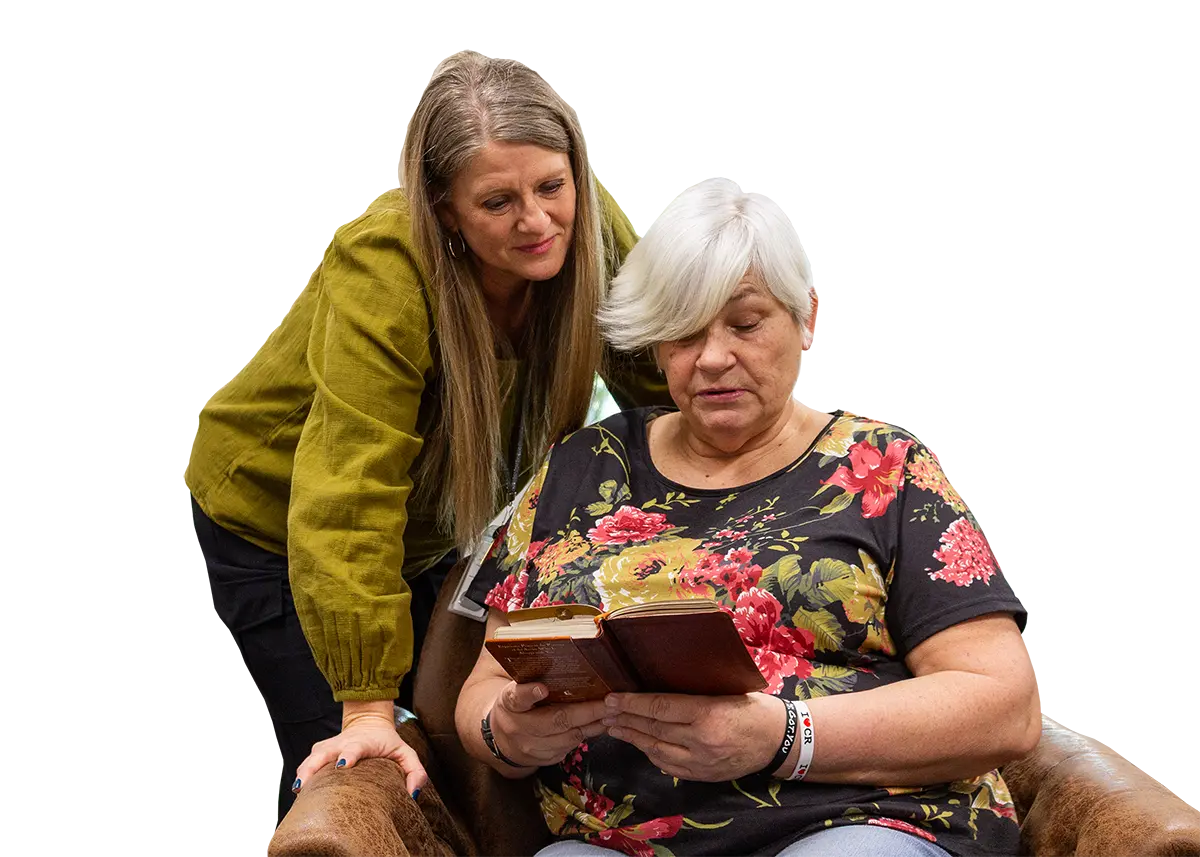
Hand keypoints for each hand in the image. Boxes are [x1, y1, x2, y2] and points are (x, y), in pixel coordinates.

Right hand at [294, 702, 427, 796]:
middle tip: (306, 783)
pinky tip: (299, 790)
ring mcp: (328, 747)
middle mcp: (342, 743)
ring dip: (304, 772)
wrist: (369, 721)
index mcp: (363, 742)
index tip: (343, 765)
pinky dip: (302, 774)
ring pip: (311, 758)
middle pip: (324, 753)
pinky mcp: (319, 752)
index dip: (349, 755)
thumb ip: (415, 772)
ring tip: (298, 789)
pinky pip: (307, 763)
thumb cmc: (387, 742)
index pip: (355, 747)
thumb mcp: (406, 753)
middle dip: (315, 766)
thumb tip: (412, 794)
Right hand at [487, 681, 609, 767]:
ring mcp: (531, 747)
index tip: (542, 688)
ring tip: (613, 713)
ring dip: (593, 725)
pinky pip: (570, 748)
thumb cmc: (517, 705)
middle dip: (586, 711)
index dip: (529, 693)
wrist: (501, 739)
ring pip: (568, 737)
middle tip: (609, 702)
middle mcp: (518, 727)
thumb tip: (562, 655)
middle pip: (555, 720)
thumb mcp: (516, 688)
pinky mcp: (544, 759)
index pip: (517, 697)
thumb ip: (532, 677)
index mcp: (509, 702)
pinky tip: (600, 724)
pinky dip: (587, 735)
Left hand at [602, 691, 785, 781]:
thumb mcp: (725, 690)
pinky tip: (640, 744)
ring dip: (633, 738)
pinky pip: (669, 766)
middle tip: (605, 711)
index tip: (613, 698)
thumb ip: (694, 692)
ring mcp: (702, 761)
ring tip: (614, 727)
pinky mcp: (703, 775)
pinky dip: (651, 754)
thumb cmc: (754, 707)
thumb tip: (658, 683)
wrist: (779, 740)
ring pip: (657, 749)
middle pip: (654, 729)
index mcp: (708, 713)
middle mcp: (702, 740)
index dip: (633, 703)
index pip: (661, 707)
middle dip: (627, 719)